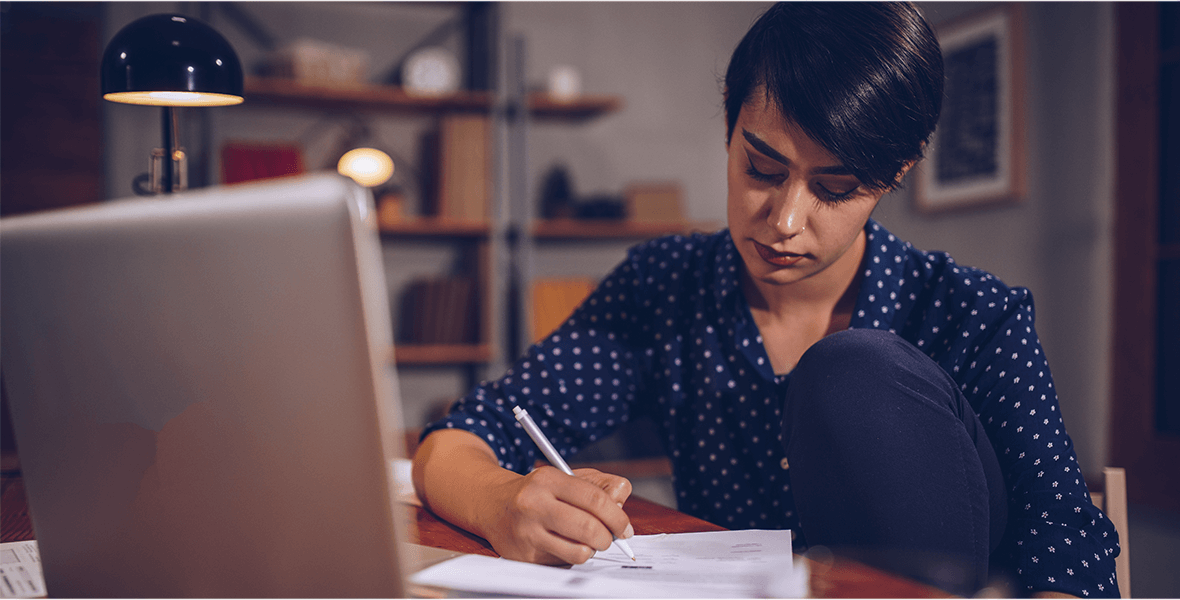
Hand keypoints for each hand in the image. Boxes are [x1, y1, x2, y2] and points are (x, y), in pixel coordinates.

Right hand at [481, 466, 633, 564]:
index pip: (595, 499)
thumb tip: (621, 499)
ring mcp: (527, 532)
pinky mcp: (523, 556)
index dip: (617, 517)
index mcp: (548, 480)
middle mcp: (534, 504)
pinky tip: (563, 546)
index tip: (625, 528)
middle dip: (608, 538)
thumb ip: (599, 485)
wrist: (492, 505)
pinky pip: (563, 564)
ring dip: (591, 550)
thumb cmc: (538, 492)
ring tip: (587, 542)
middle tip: (610, 539)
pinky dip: (571, 558)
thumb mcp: (566, 477)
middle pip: (589, 528)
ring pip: (579, 552)